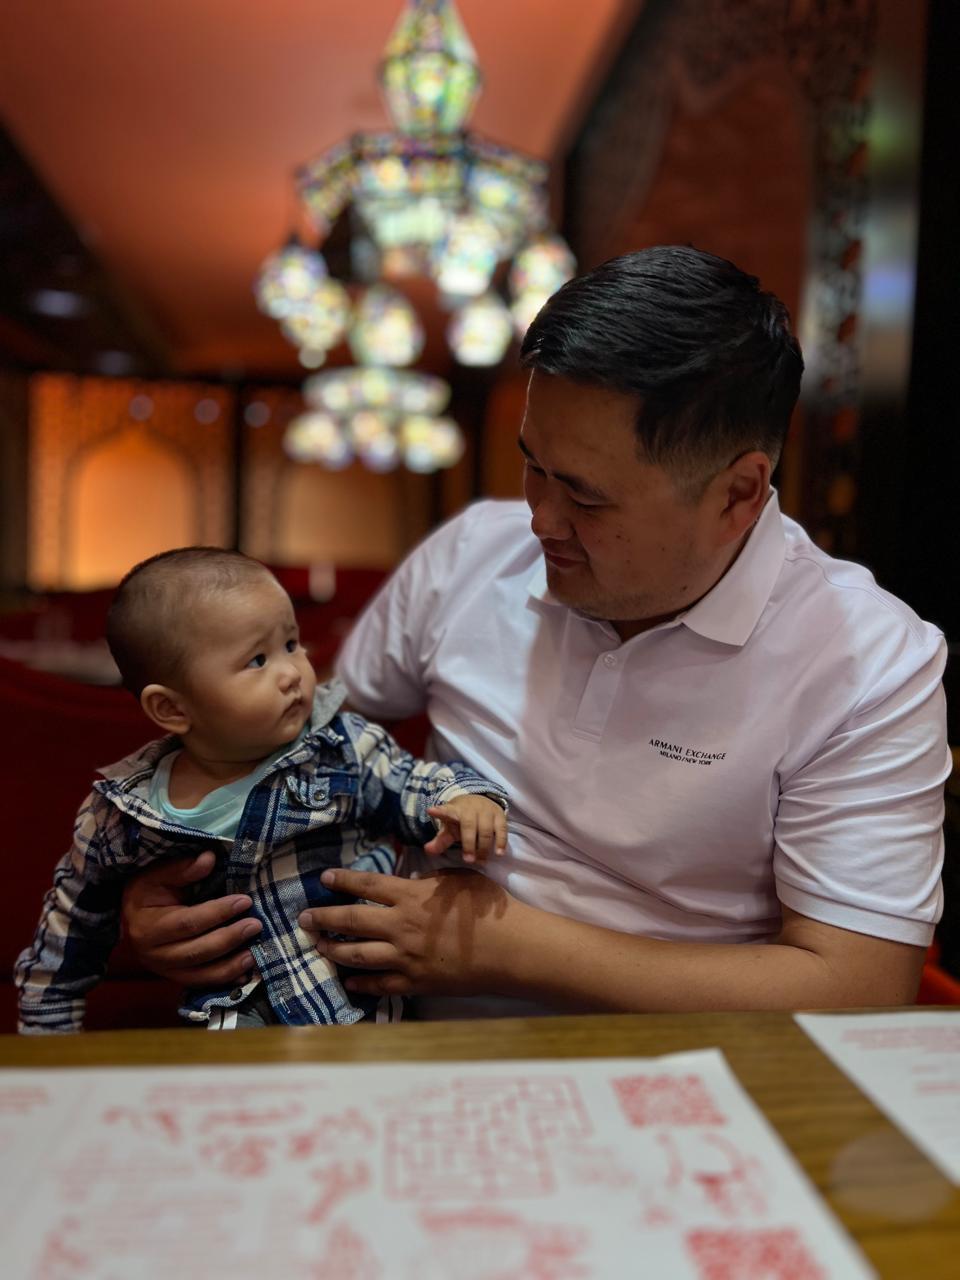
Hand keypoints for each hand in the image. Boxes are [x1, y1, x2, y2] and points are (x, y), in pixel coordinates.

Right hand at [120, 851, 262, 986]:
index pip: (188, 922)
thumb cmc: (147, 892)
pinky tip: (244, 975)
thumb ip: (183, 869)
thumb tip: (209, 858)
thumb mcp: (157, 875)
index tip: (244, 901)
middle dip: (229, 938)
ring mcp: (163, 970)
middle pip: (197, 951)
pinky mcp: (174, 978)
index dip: (218, 912)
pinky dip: (223, 980)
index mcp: (147, 926)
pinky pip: (200, 983)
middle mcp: (153, 954)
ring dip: (230, 965)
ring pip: (200, 974)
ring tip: (254, 952)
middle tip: (255, 925)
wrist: (131, 918)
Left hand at [298, 866, 518, 997]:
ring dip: (332, 950)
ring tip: (318, 946)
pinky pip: (378, 984)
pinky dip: (359, 983)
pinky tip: (347, 981)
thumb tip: (409, 881)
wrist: (509, 949)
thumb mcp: (456, 879)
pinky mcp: (415, 982)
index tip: (324, 879)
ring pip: (356, 955)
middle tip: (304, 918)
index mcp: (411, 896)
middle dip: (322, 918)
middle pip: (350, 921)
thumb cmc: (487, 908)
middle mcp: (400, 926)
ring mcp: (405, 958)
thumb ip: (427, 880)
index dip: (342, 881)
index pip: (366, 886)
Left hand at [423, 795, 507, 861]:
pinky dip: (501, 841)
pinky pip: (501, 829)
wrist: (479, 801)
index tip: (431, 810)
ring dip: (483, 847)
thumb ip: (440, 841)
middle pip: (468, 825)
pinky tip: (498, 853)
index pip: (446, 811)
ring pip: (486, 829)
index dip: (439, 811)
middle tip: (468, 860)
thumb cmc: (461, 819)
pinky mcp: (499, 814)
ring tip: (480, 861)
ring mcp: (486, 811)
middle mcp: (470, 809)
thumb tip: (428, 851)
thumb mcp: (449, 828)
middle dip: (468, 844)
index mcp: (454, 811)